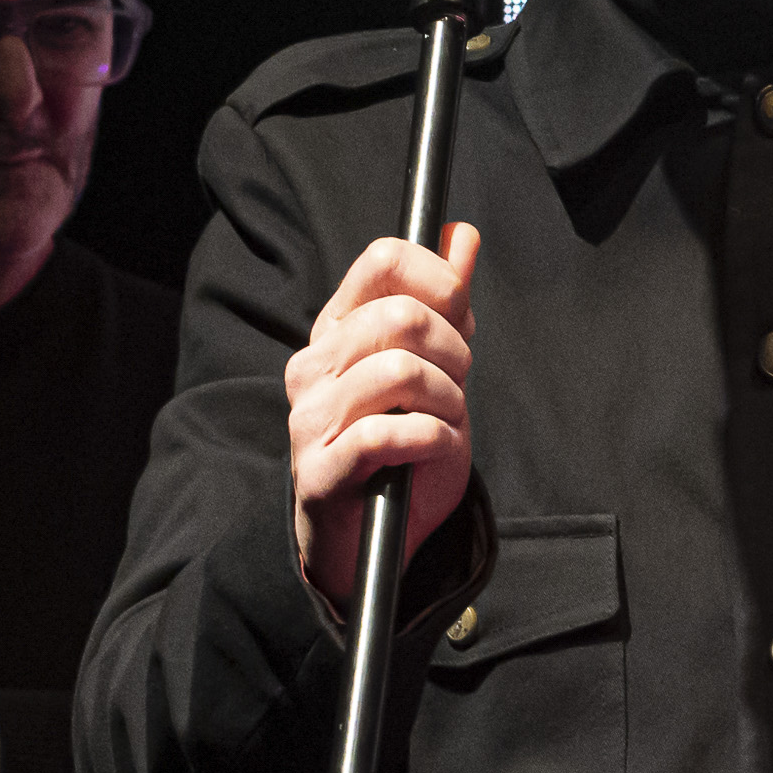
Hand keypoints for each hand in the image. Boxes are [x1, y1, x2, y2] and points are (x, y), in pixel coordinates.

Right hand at [285, 224, 481, 608]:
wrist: (369, 539)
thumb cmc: (404, 447)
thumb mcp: (437, 368)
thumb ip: (446, 302)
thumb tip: (462, 233)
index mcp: (339, 327)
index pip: (383, 260)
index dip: (440, 280)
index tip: (460, 315)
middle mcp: (315, 364)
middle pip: (402, 315)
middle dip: (454, 350)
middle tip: (458, 384)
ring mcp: (310, 417)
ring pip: (400, 370)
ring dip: (448, 399)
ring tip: (446, 421)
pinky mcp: (318, 470)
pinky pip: (388, 434)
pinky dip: (431, 438)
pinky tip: (433, 449)